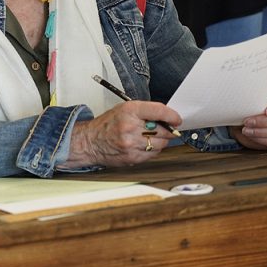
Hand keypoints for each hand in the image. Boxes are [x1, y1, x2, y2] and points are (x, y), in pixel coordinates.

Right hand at [62, 100, 182, 167]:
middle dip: (166, 129)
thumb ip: (145, 112)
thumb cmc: (106, 125)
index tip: (177, 119)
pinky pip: (153, 154)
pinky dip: (152, 150)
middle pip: (164, 130)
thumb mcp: (123, 109)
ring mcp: (132, 143)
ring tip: (149, 137)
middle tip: (163, 128)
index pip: (159, 111)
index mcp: (129, 110)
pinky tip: (142, 145)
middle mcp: (130, 126)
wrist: (89, 142)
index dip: (172, 116)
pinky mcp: (133, 157)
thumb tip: (167, 118)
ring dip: (160, 141)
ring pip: (161, 144)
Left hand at [231, 89, 266, 149]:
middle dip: (263, 121)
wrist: (246, 119)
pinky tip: (251, 136)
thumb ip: (253, 97)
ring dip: (260, 132)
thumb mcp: (251, 98)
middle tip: (247, 121)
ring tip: (246, 130)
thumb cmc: (251, 105)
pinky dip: (261, 139)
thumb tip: (243, 99)